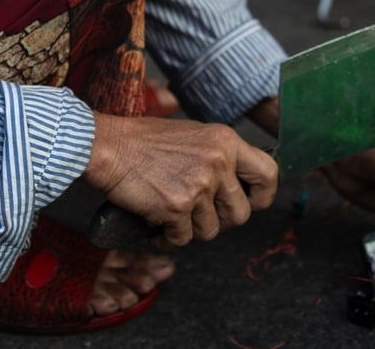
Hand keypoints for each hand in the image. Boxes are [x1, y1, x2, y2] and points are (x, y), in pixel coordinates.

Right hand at [83, 113, 277, 247]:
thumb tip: (235, 186)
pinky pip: (182, 239)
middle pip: (240, 214)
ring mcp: (198, 185)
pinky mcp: (177, 207)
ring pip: (211, 231)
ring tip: (170, 212)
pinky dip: (167, 236)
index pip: (268, 174)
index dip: (262, 197)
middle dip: (219, 221)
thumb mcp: (192, 135)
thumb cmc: (142, 140)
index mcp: (225, 141)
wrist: (106, 145)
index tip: (249, 203)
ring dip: (190, 229)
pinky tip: (155, 221)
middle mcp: (218, 161)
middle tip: (197, 212)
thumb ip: (217, 156)